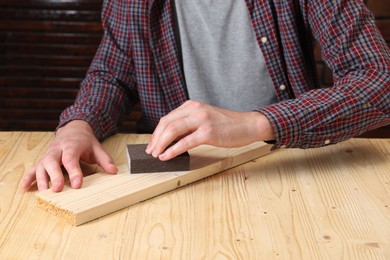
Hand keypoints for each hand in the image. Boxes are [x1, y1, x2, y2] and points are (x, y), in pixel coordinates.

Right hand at [20, 120, 117, 191]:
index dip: (74, 172)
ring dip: (41, 179)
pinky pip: (33, 168)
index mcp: (71, 146)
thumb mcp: (97, 147)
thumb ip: (105, 160)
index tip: (77, 185)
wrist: (72, 129)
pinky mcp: (42, 160)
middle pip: (52, 162)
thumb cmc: (84, 141)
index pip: (71, 159)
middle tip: (58, 189)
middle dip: (54, 176)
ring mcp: (48, 155)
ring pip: (41, 165)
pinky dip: (28, 178)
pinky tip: (24, 187)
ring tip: (44, 192)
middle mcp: (57, 150)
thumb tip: (114, 171)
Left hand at [146, 100, 274, 160]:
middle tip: (150, 151)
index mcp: (191, 106)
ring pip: (172, 131)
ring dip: (161, 144)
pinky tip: (167, 156)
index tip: (152, 144)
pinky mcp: (208, 132)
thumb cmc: (227, 126)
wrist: (248, 125)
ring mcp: (201, 119)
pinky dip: (172, 150)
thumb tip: (170, 140)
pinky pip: (185, 142)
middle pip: (166, 123)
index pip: (167, 118)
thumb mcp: (204, 119)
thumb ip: (188, 125)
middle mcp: (195, 109)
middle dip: (155, 139)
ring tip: (156, 155)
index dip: (156, 133)